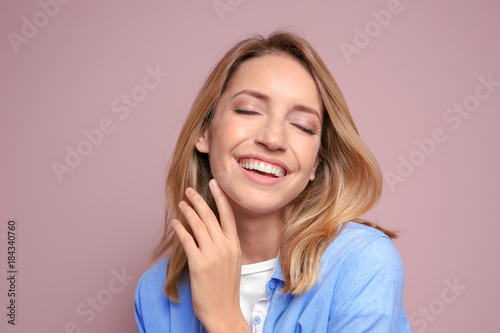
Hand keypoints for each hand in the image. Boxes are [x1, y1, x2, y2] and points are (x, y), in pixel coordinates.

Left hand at [171, 179, 249, 332]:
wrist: (224, 311)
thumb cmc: (226, 288)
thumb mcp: (232, 262)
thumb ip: (225, 245)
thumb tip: (212, 230)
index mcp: (234, 245)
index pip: (228, 215)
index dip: (220, 197)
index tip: (214, 183)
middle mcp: (225, 247)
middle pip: (210, 216)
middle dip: (199, 200)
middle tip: (190, 190)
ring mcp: (212, 255)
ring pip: (198, 225)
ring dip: (188, 211)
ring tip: (181, 203)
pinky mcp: (198, 264)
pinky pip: (187, 240)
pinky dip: (180, 229)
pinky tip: (175, 222)